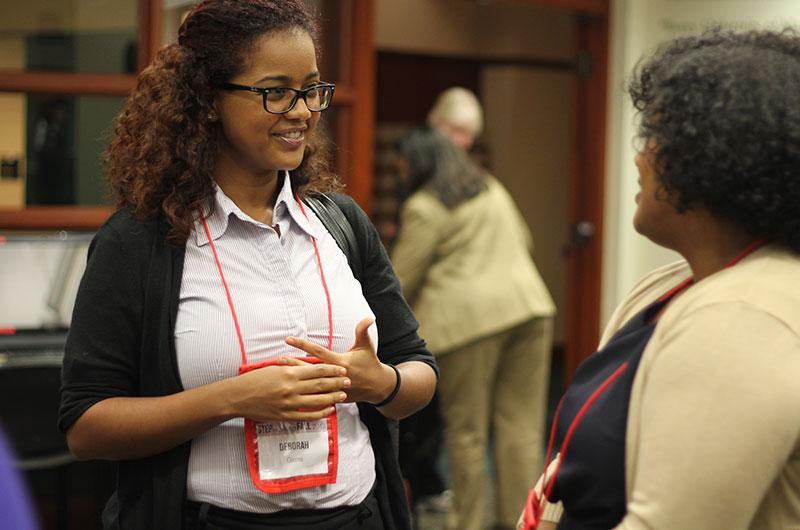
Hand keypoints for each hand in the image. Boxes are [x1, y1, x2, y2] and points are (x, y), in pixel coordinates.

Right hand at [230, 362, 349, 421]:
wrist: (238, 397)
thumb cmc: (254, 380)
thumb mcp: (273, 368)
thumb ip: (290, 367)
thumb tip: (303, 364)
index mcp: (289, 373)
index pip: (316, 370)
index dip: (332, 370)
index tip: (342, 369)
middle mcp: (291, 388)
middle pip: (320, 385)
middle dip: (337, 383)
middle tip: (349, 381)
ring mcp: (289, 403)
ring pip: (317, 401)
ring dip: (332, 398)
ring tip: (343, 396)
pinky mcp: (285, 416)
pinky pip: (307, 415)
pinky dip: (320, 413)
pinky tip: (329, 411)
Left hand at [284, 318, 395, 403]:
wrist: (377, 386)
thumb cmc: (370, 364)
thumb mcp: (366, 346)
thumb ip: (363, 331)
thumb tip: (369, 318)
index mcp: (340, 362)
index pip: (318, 351)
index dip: (303, 345)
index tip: (289, 339)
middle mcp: (335, 375)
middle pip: (310, 369)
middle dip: (293, 363)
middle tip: (278, 359)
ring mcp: (333, 388)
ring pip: (310, 383)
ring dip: (296, 377)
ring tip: (281, 373)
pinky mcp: (333, 397)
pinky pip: (316, 396)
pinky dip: (304, 393)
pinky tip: (293, 392)